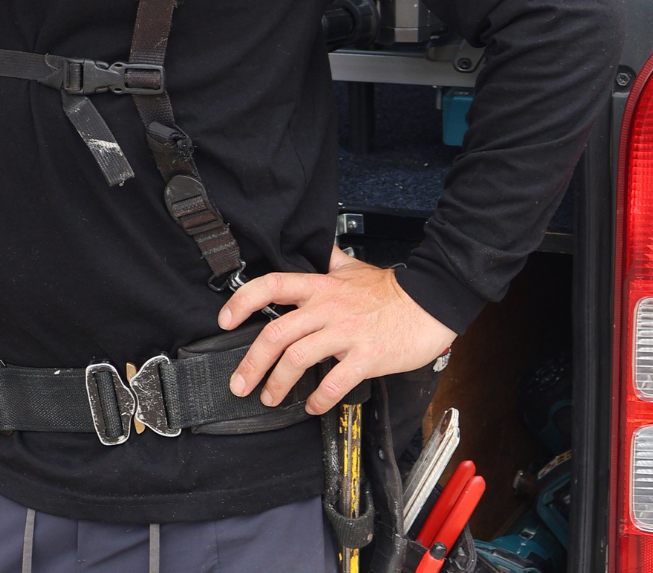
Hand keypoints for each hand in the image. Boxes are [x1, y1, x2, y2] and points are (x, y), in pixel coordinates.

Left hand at [219, 246, 453, 415]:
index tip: (225, 320)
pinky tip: (312, 405)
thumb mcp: (352, 267)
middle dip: (252, 362)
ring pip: (298, 358)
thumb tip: (314, 250)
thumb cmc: (390, 289)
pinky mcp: (366, 356)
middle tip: (240, 383)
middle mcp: (327, 308)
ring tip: (270, 398)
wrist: (429, 303)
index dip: (242, 302)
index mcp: (320, 286)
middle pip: (277, 333)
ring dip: (278, 384)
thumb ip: (328, 260)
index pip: (271, 285)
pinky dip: (318, 398)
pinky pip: (334, 382)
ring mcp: (346, 333)